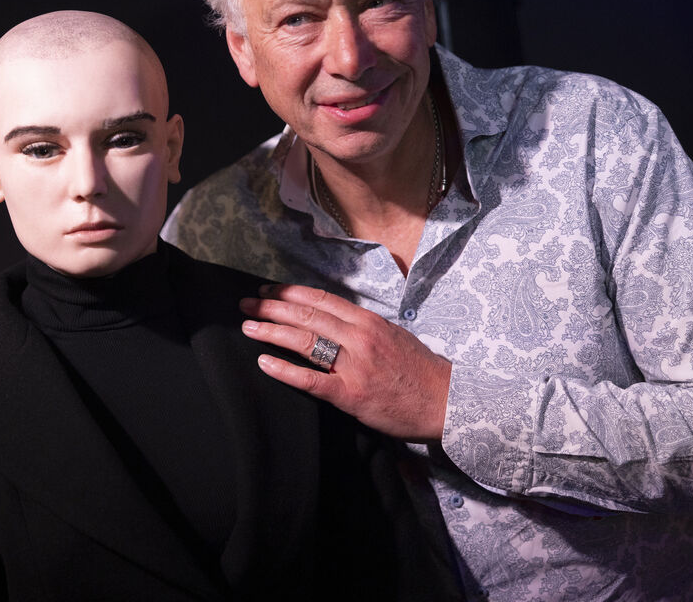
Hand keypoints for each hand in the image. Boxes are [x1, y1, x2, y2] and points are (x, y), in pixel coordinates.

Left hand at [239, 284, 451, 441]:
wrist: (447, 403)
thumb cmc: (420, 371)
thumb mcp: (393, 336)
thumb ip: (362, 327)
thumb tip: (332, 319)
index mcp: (368, 321)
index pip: (321, 300)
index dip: (290, 293)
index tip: (268, 290)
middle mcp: (359, 338)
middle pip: (306, 316)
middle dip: (271, 307)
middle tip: (246, 304)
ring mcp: (355, 366)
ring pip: (305, 341)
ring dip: (271, 332)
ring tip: (248, 327)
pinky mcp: (351, 394)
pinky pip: (311, 379)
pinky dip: (285, 370)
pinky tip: (264, 363)